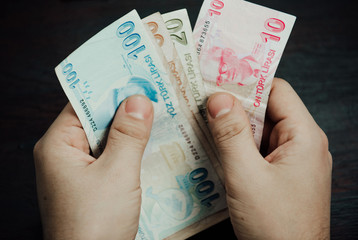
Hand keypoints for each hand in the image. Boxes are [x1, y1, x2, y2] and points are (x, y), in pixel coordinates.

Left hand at [34, 95, 153, 239]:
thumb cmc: (95, 224)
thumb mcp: (117, 174)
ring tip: (160, 113)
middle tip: (156, 92)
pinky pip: (111, 158)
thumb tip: (139, 100)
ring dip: (131, 130)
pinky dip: (129, 150)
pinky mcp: (91, 185)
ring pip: (107, 140)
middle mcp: (64, 155)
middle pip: (96, 121)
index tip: (138, 74)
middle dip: (126, 109)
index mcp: (58, 145)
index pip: (83, 103)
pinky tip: (151, 143)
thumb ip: (129, 135)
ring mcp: (78, 171)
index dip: (111, 88)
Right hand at [206, 78, 331, 238]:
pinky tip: (215, 148)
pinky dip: (236, 147)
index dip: (247, 82)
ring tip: (202, 122)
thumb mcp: (246, 176)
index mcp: (304, 136)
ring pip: (258, 131)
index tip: (217, 78)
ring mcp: (290, 161)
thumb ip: (230, 135)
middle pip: (265, 110)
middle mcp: (301, 144)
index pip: (276, 91)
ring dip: (232, 128)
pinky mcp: (279, 175)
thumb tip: (217, 98)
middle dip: (233, 106)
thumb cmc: (275, 225)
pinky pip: (256, 150)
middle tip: (201, 101)